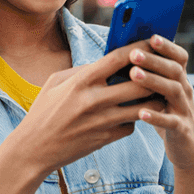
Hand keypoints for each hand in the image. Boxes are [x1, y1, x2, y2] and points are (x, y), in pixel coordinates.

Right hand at [13, 44, 167, 175]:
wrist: (34, 149)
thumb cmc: (43, 112)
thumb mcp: (55, 83)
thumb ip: (82, 70)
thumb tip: (107, 62)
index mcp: (81, 81)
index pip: (118, 58)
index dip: (140, 48)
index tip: (152, 44)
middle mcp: (94, 100)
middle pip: (140, 84)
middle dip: (154, 76)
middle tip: (160, 73)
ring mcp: (102, 121)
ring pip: (144, 107)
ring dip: (152, 100)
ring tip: (155, 93)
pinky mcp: (106, 139)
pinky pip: (132, 125)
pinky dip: (134, 119)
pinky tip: (131, 115)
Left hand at [125, 35, 193, 173]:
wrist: (188, 150)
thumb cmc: (166, 114)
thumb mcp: (159, 93)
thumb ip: (147, 76)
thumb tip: (120, 55)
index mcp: (178, 80)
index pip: (179, 57)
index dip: (167, 46)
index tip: (151, 36)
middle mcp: (184, 91)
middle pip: (174, 70)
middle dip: (154, 60)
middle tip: (134, 53)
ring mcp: (185, 110)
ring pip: (173, 91)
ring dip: (153, 81)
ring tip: (134, 75)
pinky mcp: (182, 130)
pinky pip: (170, 122)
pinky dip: (157, 116)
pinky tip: (141, 112)